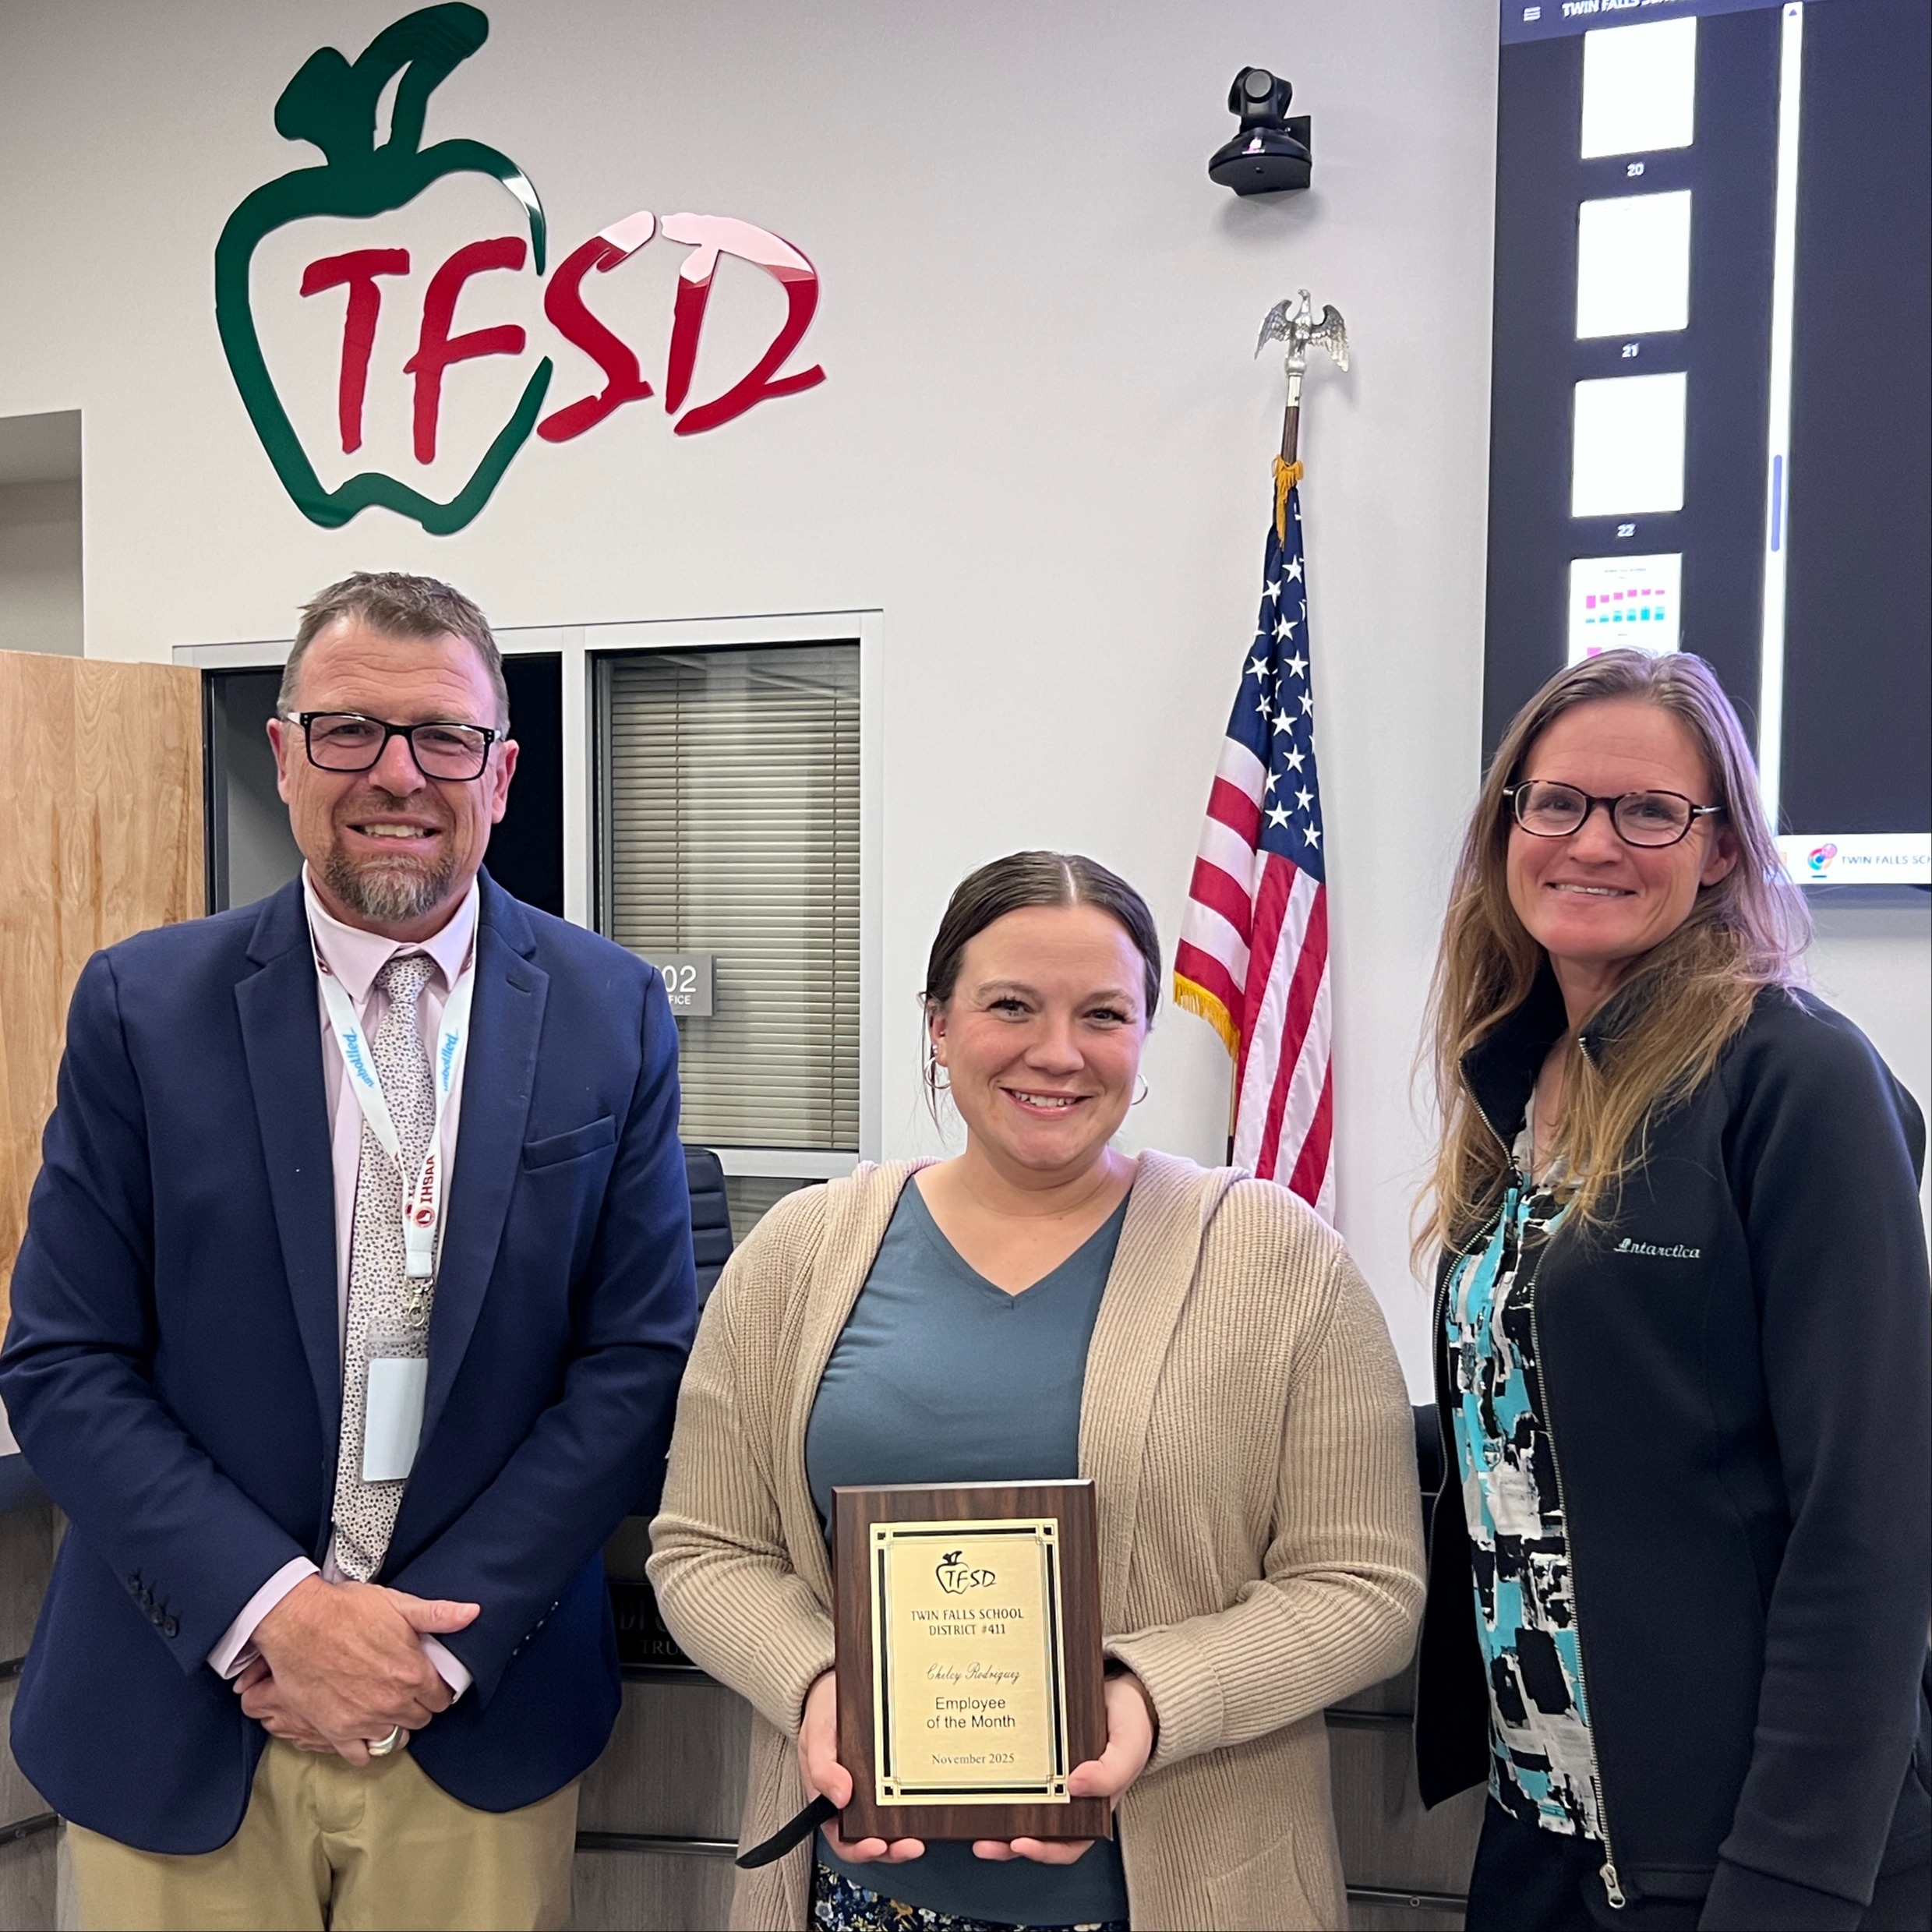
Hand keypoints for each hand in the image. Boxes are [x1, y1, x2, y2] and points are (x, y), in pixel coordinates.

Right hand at [252, 1576, 478, 1765]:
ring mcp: (365, 1720)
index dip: (437, 1690)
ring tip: (385, 1709)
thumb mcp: (399, 1604)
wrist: (298, 1622)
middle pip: (421, 1718)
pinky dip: (364, 1747)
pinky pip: (360, 1756)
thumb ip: (438, 1615)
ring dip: (393, 1726)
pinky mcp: (336, 1731)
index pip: (442, 1698)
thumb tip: (472, 1613)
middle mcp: (393, 1702)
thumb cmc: (348, 1609)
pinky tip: (363, 1730)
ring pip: (394, 1738)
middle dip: (417, 1706)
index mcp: (414, 1673)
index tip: (427, 1683)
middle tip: (405, 1692)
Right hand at [797, 1670, 924, 1864]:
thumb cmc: (823, 1713)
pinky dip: (919, 1800)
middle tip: (913, 1844)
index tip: (877, 1844)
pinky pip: (907, 1792)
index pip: (844, 1840)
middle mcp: (857, 1799)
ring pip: (895, 1821)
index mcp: (831, 1801)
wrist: (838, 1684)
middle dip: (894, 1848)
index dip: (861, 1850)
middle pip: (876, 1838)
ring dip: (910, 1832)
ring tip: (924, 1831)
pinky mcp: (896, 1772)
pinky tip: (930, 1796)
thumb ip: (821, 1767)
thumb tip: (840, 1797)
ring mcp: (879, 1787)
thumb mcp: (816, 1736)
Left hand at [973, 1670, 1155, 1865]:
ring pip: (1020, 1807)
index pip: (1067, 1844)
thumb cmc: (1131, 1724)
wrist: (1123, 1689)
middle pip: (1035, 1833)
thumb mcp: (1129, 1748)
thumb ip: (1111, 1772)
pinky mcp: (1036, 1755)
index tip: (1020, 1844)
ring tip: (973, 1822)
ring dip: (997, 1820)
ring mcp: (1049, 1778)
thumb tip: (1076, 1786)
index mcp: (1092, 1808)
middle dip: (1006, 1843)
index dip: (1043, 1851)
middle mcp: (1067, 1798)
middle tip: (984, 1843)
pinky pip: (1017, 1773)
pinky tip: (982, 1777)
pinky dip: (999, 1780)